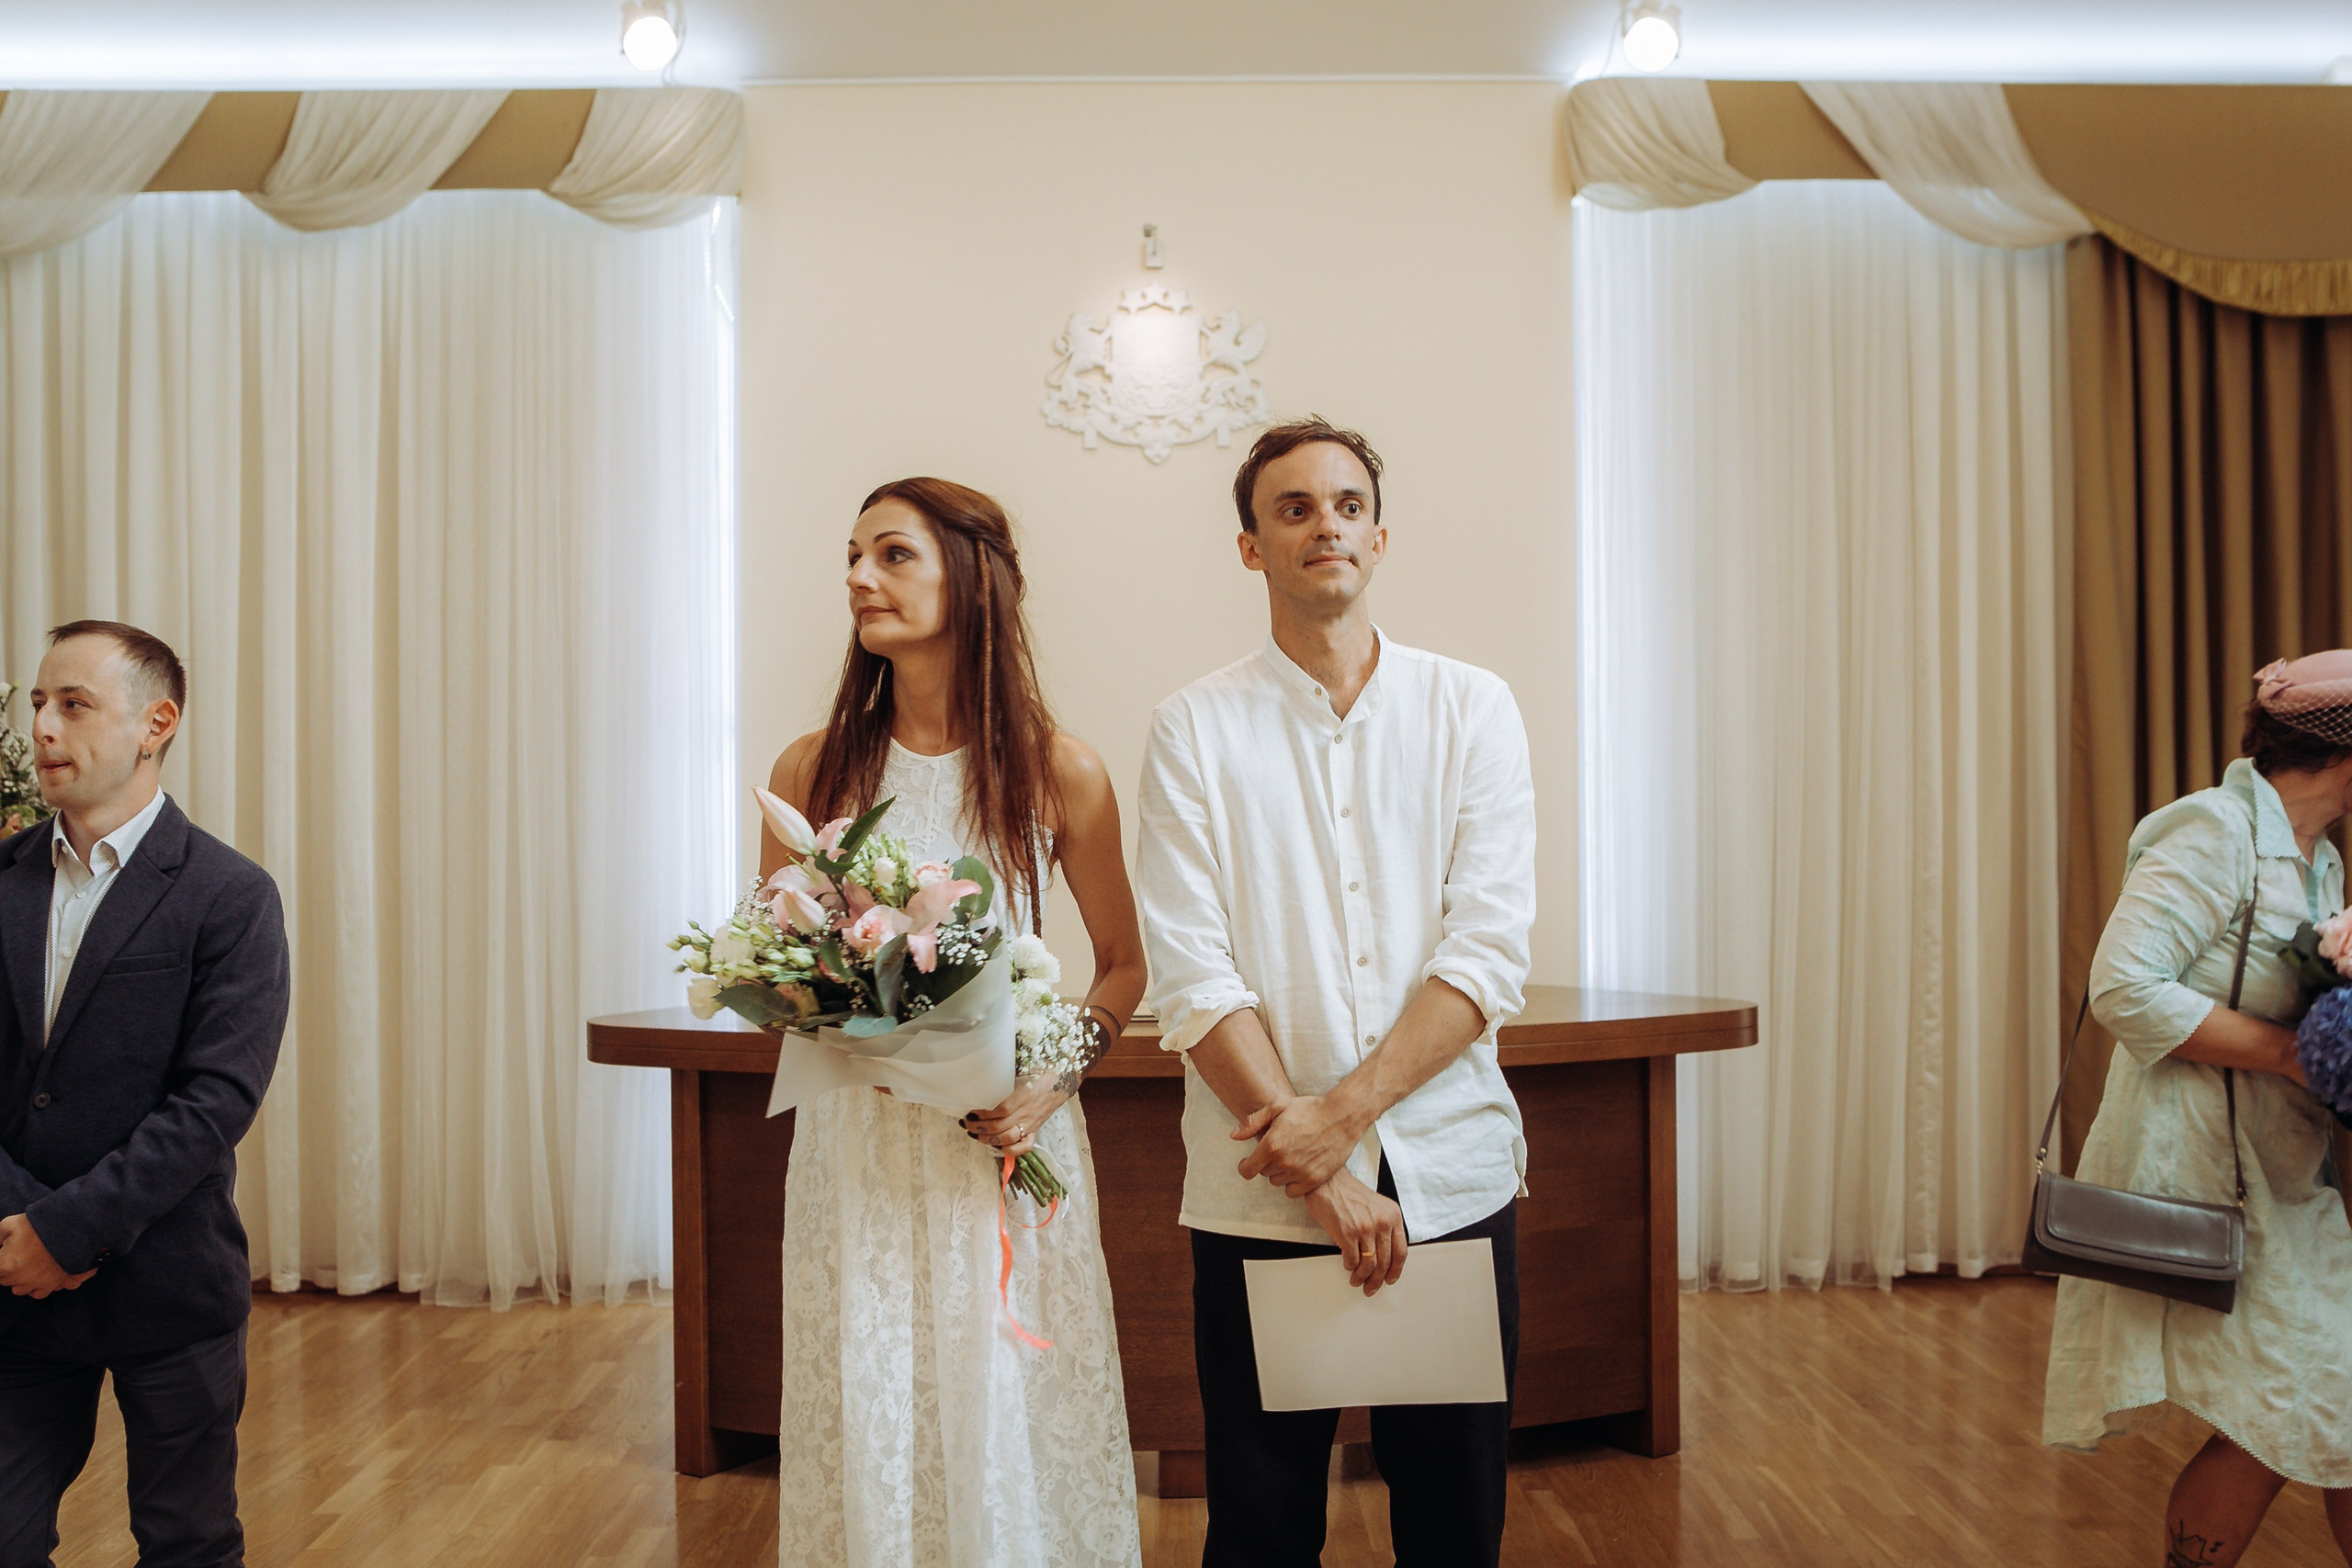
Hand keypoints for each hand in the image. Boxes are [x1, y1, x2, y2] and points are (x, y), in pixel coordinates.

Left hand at [0, 1214, 93, 1298]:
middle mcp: (18, 1278)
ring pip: (19, 1289)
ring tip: (26, 1264)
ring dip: (19, 1279)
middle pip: (4, 1281)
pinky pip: (38, 1293)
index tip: (6, 1252)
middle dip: (7, 1269)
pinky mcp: (51, 1283)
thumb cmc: (38, 1225)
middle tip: (16, 1253)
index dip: (1, 1259)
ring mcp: (36, 1282)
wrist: (69, 1227)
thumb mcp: (10, 1224)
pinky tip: (36, 1276)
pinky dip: (35, 1287)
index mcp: (5, 1265)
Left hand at [963, 1075, 1072, 1158]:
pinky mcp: (1035, 1130)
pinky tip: (995, 1145)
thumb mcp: (1021, 1069)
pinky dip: (1008, 1150)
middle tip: (966, 1122)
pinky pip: (1023, 1147)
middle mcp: (1028, 1111)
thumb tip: (980, 1076)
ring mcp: (1032, 1123)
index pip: (1001, 1109)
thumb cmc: (1038, 1072)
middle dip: (978, 1127)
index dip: (983, 1113)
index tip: (971, 1110)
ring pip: (1007, 1139)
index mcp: (1025, 1094)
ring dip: (987, 1139)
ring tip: (974, 1133)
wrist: (1060, 1080)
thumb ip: (1003, 1076)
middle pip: (1000, 1126)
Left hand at [1233, 1092, 1363, 1196]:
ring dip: (1280, 1173)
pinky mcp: (1314, 1179)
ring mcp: (1300, 1173)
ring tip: (1291, 1156)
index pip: (1247, 1170)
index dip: (1245, 1166)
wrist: (1341, 1116)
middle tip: (1278, 1149)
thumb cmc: (1309, 1109)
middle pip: (1263, 1174)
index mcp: (1271, 1145)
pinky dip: (1293, 1183)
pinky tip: (1299, 1169)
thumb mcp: (1278, 1107)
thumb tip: (1234, 1137)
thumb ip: (1253, 1122)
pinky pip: (1293, 1192)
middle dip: (1266, 1163)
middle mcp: (1284, 1162)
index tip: (1249, 1161)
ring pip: (1278, 1182)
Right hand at [1302, 1170, 1407, 1295]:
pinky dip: (1350, 1267)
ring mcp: (1365, 1228)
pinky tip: (1348, 1266)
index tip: (1390, 1278)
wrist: (1327, 1180)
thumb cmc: (1347, 1192)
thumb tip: (1383, 1255)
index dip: (1396, 1270)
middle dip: (1378, 1280)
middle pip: (1385, 1261)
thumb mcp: (1376, 1206)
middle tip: (1371, 1287)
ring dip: (1362, 1277)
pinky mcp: (1347, 1233)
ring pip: (1370, 1265)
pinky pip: (1352, 1260)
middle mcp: (1382, 1222)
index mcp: (1393, 1215)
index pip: (1401, 1251)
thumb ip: (1384, 1227)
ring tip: (1357, 1280)